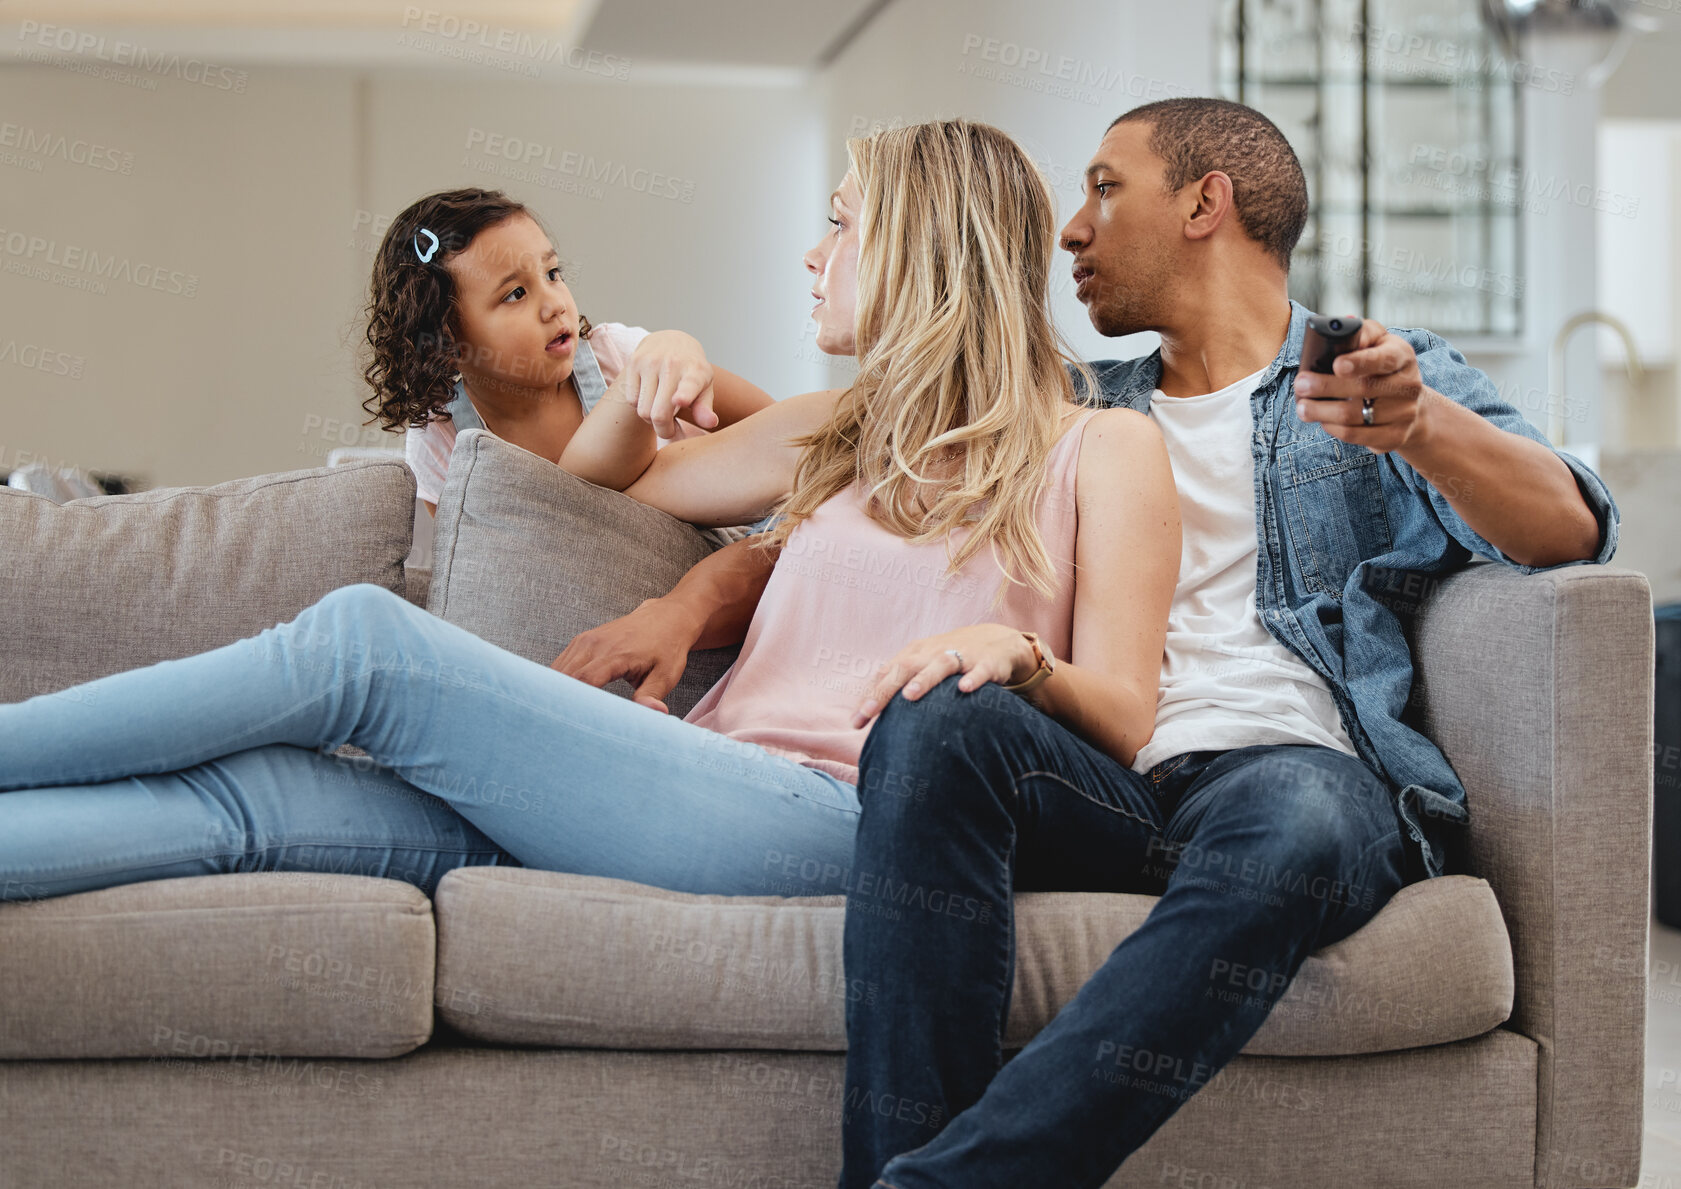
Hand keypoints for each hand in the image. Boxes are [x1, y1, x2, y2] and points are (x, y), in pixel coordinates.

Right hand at [551, 597, 703, 713]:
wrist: (666, 618)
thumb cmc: (667, 648)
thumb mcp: (666, 674)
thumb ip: (652, 695)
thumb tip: (653, 713)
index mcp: (616, 654)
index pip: (585, 681)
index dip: (575, 704)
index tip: (572, 725)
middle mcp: (595, 644)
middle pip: (565, 678)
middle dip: (561, 703)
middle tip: (561, 728)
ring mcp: (585, 641)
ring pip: (558, 671)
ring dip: (556, 693)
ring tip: (559, 717)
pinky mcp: (581, 641)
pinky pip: (561, 664)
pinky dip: (558, 682)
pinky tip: (563, 700)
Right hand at [618, 330, 716, 437]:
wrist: (670, 340)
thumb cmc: (691, 373)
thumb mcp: (704, 388)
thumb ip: (705, 408)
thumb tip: (710, 423)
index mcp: (696, 371)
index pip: (689, 385)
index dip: (684, 395)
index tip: (680, 400)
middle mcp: (672, 364)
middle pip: (659, 414)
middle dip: (664, 430)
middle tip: (670, 430)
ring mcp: (651, 362)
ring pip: (643, 411)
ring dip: (650, 419)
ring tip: (660, 409)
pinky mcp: (634, 362)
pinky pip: (632, 400)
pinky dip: (639, 406)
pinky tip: (649, 397)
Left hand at [849, 624, 1036, 728]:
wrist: (997, 641)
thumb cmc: (952, 658)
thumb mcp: (924, 666)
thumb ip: (902, 685)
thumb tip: (874, 716)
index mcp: (915, 655)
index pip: (886, 674)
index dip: (869, 695)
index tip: (855, 721)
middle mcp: (934, 653)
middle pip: (904, 668)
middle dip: (885, 690)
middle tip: (868, 711)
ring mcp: (961, 655)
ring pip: (940, 665)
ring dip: (924, 679)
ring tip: (910, 695)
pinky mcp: (987, 662)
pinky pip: (980, 670)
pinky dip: (973, 678)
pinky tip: (964, 689)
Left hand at [1292, 320, 1438, 453]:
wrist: (1408, 403)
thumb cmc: (1381, 365)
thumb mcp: (1376, 342)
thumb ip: (1359, 334)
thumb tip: (1340, 326)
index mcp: (1402, 356)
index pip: (1383, 358)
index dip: (1360, 362)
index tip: (1336, 365)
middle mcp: (1409, 384)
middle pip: (1364, 389)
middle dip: (1326, 387)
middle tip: (1300, 384)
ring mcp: (1404, 413)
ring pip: (1354, 416)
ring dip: (1322, 412)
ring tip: (1302, 407)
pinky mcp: (1395, 437)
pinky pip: (1357, 436)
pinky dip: (1333, 428)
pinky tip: (1321, 421)